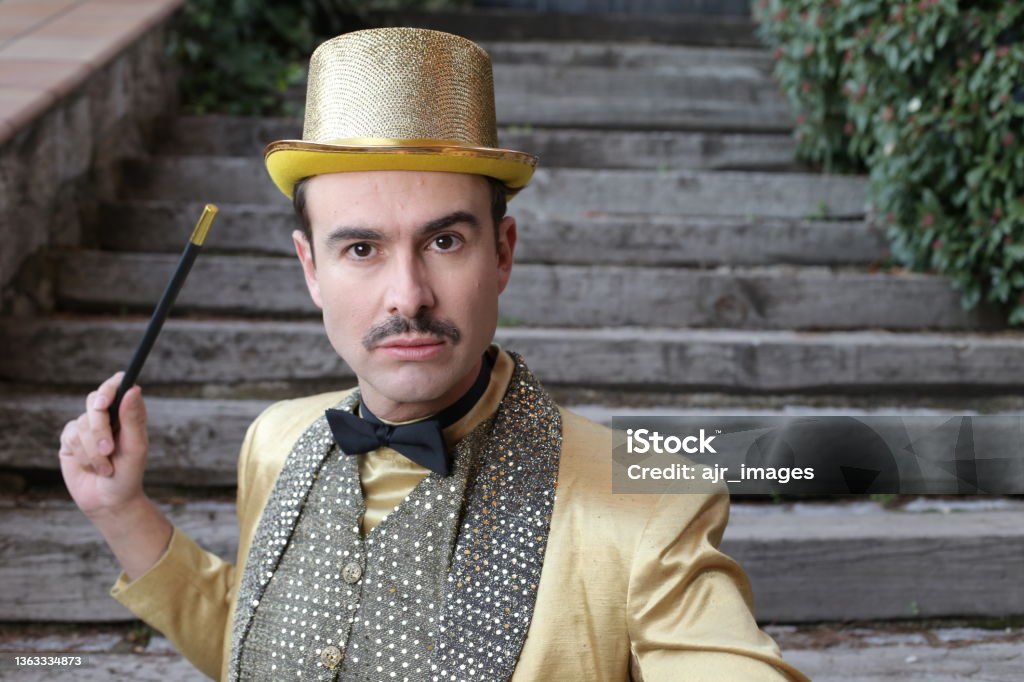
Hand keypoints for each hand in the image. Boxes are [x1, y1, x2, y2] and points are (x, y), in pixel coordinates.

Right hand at [59, 372, 148, 518]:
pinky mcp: (70, 439)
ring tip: (105, 468)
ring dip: (93, 450)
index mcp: (127, 412)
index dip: (110, 388)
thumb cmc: (129, 474)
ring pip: (82, 424)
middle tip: (108, 450)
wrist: (109, 501)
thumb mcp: (136, 448)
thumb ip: (133, 419)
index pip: (118, 384)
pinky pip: (70, 437)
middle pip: (95, 401)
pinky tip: (91, 467)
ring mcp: (86, 426)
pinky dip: (82, 455)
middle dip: (99, 428)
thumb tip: (134, 389)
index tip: (103, 404)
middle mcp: (107, 415)